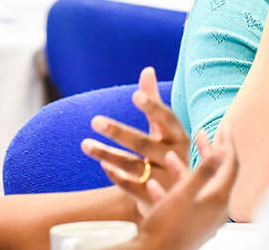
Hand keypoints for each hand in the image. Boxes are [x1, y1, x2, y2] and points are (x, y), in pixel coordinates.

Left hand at [82, 66, 191, 215]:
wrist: (184, 199)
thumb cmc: (169, 154)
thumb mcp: (167, 131)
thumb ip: (155, 102)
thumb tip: (148, 69)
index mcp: (179, 137)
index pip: (167, 119)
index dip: (153, 107)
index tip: (135, 95)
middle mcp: (174, 158)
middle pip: (144, 144)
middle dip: (119, 132)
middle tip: (94, 120)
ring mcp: (164, 181)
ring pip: (132, 166)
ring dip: (107, 154)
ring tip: (84, 144)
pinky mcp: (153, 200)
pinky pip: (131, 187)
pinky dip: (116, 176)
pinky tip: (102, 165)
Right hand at [128, 128, 236, 249]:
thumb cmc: (167, 225)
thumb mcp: (184, 193)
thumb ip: (204, 172)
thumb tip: (222, 152)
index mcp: (219, 200)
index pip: (231, 165)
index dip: (227, 143)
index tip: (223, 125)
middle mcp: (217, 211)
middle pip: (218, 175)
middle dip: (208, 152)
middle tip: (200, 133)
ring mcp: (205, 220)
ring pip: (200, 188)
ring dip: (187, 169)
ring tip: (171, 155)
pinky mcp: (193, 227)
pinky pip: (189, 201)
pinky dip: (178, 189)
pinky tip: (156, 184)